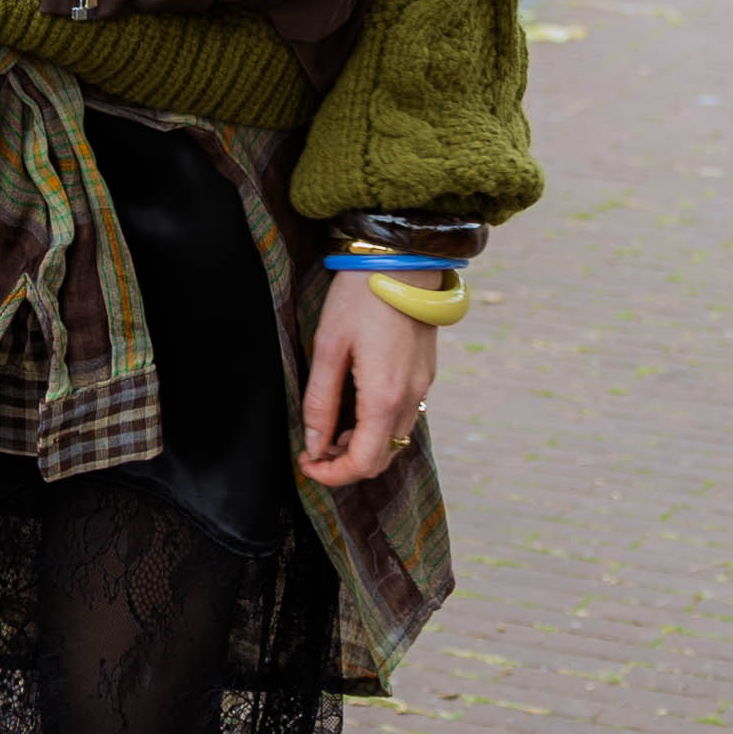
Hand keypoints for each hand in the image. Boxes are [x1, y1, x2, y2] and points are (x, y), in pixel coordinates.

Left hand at [298, 269, 438, 488]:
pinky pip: (404, 416)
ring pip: (395, 439)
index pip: (364, 462)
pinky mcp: (425, 374)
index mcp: (384, 396)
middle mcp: (411, 398)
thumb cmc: (360, 297)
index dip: (332, 474)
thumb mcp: (328, 346)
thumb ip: (321, 401)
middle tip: (315, 447)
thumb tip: (313, 443)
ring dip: (364, 445)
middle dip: (346, 463)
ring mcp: (423, 387)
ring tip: (331, 426)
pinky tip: (355, 406)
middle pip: (383, 457)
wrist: (403, 259)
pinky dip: (379, 425)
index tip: (307, 463)